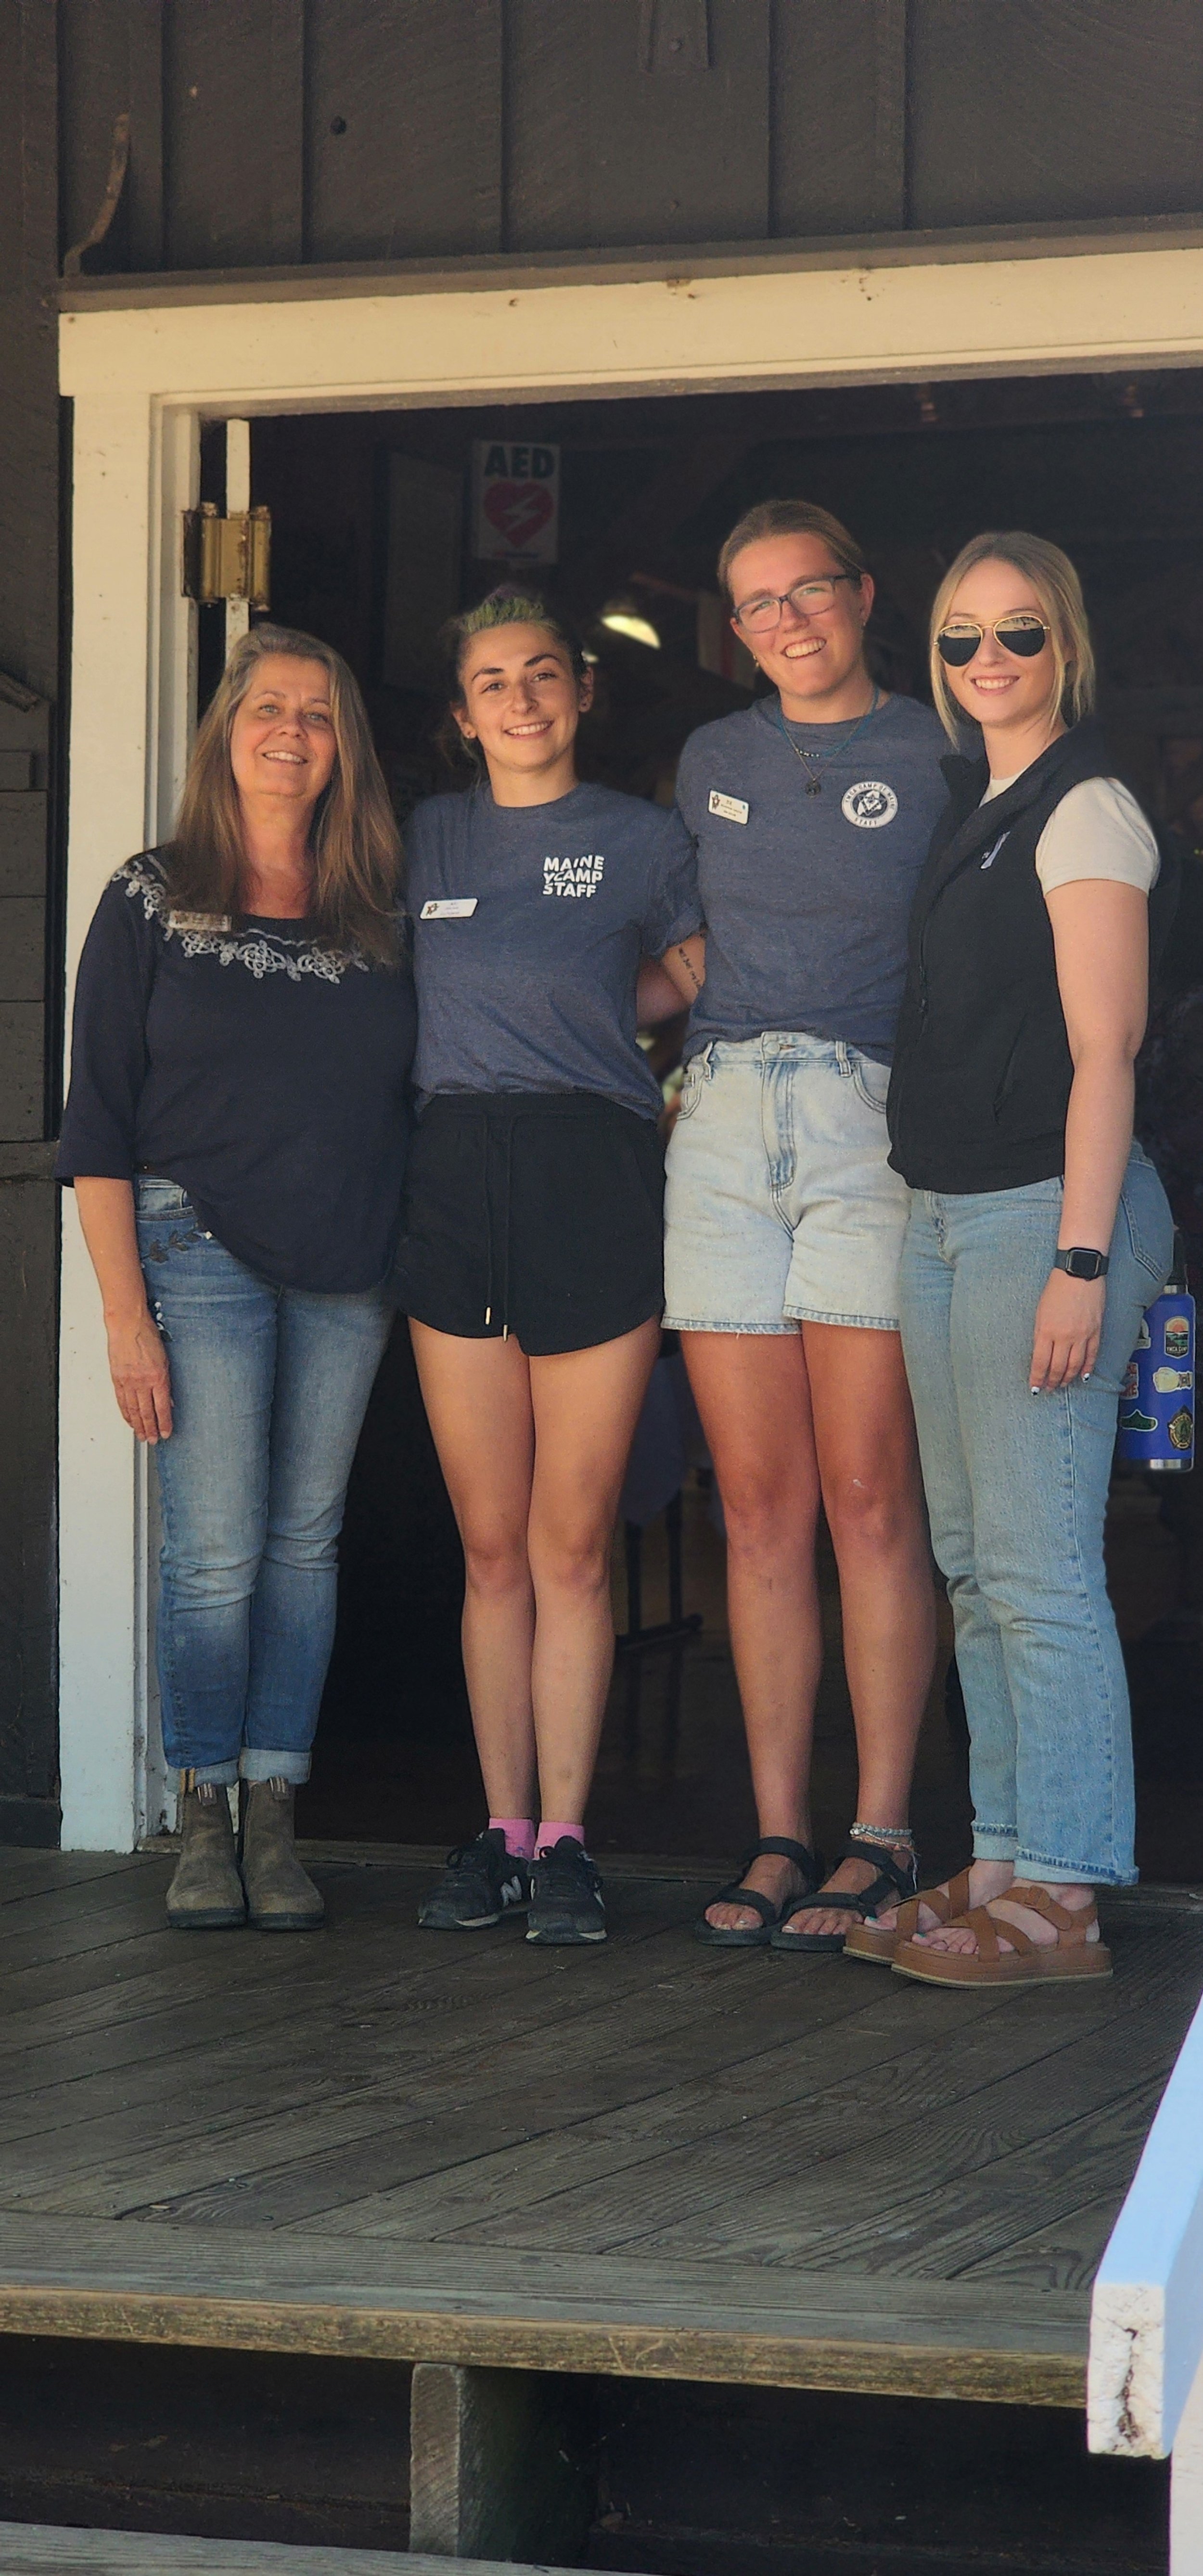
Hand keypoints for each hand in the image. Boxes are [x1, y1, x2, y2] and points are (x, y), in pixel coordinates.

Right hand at [106, 1308, 172, 1441]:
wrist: (127, 1324)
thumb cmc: (147, 1335)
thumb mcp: (165, 1359)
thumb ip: (165, 1381)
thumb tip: (167, 1400)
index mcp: (158, 1377)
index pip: (162, 1408)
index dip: (164, 1423)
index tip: (166, 1433)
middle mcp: (142, 1382)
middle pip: (146, 1413)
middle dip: (150, 1429)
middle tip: (153, 1440)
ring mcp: (128, 1382)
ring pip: (133, 1410)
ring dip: (138, 1425)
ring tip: (142, 1436)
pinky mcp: (117, 1379)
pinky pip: (121, 1401)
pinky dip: (126, 1413)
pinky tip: (129, 1420)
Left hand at [1029, 1269, 1105, 1392]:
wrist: (1079, 1273)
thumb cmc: (1056, 1290)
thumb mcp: (1040, 1312)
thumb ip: (1041, 1335)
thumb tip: (1041, 1355)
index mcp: (1046, 1331)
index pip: (1040, 1363)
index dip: (1037, 1379)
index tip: (1035, 1388)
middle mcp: (1064, 1337)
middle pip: (1057, 1368)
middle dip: (1052, 1382)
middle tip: (1049, 1389)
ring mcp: (1082, 1335)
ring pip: (1075, 1365)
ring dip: (1068, 1378)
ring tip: (1063, 1384)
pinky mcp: (1096, 1331)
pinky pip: (1091, 1356)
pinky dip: (1086, 1368)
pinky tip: (1082, 1376)